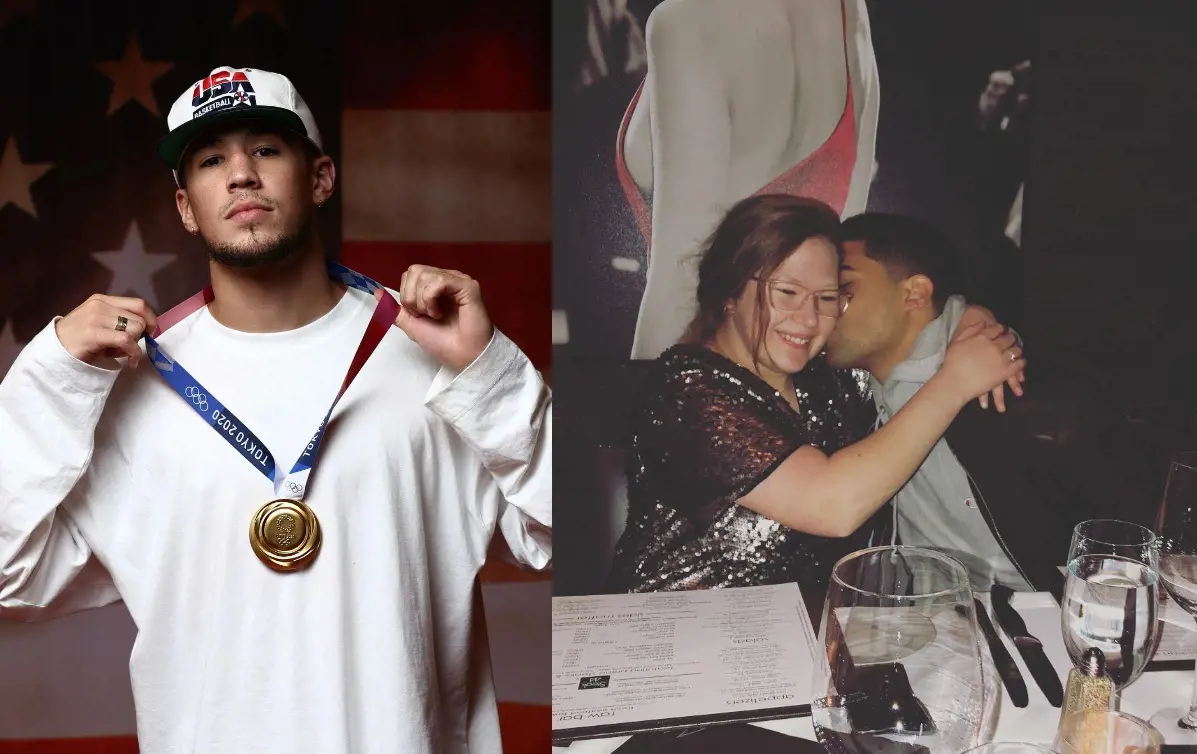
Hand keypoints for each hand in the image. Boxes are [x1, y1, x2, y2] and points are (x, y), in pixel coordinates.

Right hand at [54, 295, 157, 367]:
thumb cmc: (79, 339)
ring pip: (135, 328)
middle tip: (129, 347)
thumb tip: (146, 330)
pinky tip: (131, 361)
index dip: (150, 318)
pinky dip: (133, 352)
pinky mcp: (93, 333)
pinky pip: (125, 340)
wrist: (54, 350)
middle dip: (140, 336)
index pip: (138, 304)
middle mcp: (100, 305)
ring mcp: (96, 317)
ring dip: (134, 344)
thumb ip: (120, 322)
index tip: (151, 332)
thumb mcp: (100, 324)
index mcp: (103, 300)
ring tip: (122, 353)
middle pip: (139, 318)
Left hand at [379, 265, 493, 370]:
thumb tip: (377, 292)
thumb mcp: (412, 325)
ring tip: (435, 315)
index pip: (410, 274)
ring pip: (425, 274)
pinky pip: (439, 280)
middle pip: (414, 270)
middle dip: (411, 297)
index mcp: (435, 287)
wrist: (463, 357)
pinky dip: (432, 299)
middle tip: (424, 315)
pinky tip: (440, 313)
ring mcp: (457, 281)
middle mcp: (447, 280)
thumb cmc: (443, 343)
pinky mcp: (468, 285)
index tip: (418, 315)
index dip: (407, 294)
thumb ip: (395, 308)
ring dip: (422, 300)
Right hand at [939, 320, 1024, 410]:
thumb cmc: (952, 364)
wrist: (955, 383)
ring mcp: (1001, 359)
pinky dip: (1021, 362)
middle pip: (1009, 338)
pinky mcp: (1005, 372)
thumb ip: (970, 330)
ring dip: (1016, 350)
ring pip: (1016, 350)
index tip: (1001, 331)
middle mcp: (994, 346)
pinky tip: (1019, 362)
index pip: (997, 328)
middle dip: (1010, 338)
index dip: (1001, 328)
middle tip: (1009, 341)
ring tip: (1014, 352)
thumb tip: (982, 322)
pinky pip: (1019, 364)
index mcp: (982, 337)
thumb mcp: (957, 342)